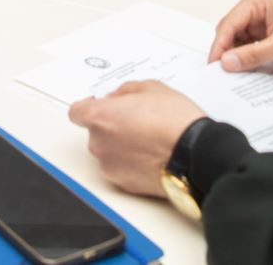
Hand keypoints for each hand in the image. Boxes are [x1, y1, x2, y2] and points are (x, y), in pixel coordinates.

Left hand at [68, 81, 205, 197]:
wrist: (196, 155)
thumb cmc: (176, 122)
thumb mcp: (152, 88)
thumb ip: (125, 91)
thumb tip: (116, 97)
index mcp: (100, 117)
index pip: (76, 112)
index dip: (90, 107)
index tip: (103, 106)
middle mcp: (98, 144)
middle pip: (95, 132)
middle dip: (111, 126)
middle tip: (136, 122)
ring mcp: (110, 166)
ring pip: (108, 152)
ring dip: (120, 146)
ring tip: (148, 141)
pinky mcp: (124, 184)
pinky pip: (121, 169)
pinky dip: (131, 164)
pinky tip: (151, 157)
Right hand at [206, 0, 272, 71]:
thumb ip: (253, 54)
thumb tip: (227, 62)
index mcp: (257, 0)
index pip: (229, 23)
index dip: (220, 45)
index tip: (214, 64)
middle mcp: (258, 6)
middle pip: (231, 30)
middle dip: (227, 50)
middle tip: (223, 71)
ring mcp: (264, 18)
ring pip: (240, 38)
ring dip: (239, 54)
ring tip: (236, 71)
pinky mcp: (270, 30)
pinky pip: (252, 43)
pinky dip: (249, 55)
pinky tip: (249, 66)